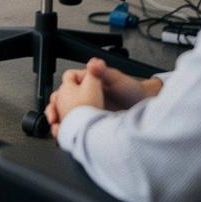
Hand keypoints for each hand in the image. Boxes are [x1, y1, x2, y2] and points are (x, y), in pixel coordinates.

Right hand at [44, 58, 162, 139]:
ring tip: (58, 130)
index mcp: (88, 81)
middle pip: (63, 99)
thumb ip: (103, 72)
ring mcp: (89, 108)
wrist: (147, 109)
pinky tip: (68, 137)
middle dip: (55, 109)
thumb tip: (93, 63)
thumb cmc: (133, 90)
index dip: (60, 91)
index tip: (57, 100)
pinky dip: (71, 131)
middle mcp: (86, 94)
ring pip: (68, 114)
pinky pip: (78, 125)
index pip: (67, 82)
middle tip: (53, 118)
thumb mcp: (118, 79)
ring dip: (61, 122)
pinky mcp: (93, 122)